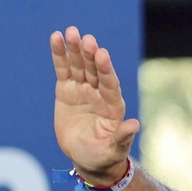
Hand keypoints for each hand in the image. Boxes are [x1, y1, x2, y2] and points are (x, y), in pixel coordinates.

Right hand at [51, 27, 139, 181]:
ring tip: (70, 32)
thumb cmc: (104, 156)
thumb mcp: (113, 150)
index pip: (110, 84)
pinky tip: (56, 38)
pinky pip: (63, 69)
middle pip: (94, 71)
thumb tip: (135, 124)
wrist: (86, 158)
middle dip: (90, 55)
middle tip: (86, 39)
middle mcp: (100, 94)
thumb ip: (122, 137)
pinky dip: (59, 55)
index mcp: (113, 106)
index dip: (106, 70)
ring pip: (79, 66)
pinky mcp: (66, 90)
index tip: (102, 54)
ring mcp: (83, 90)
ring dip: (75, 49)